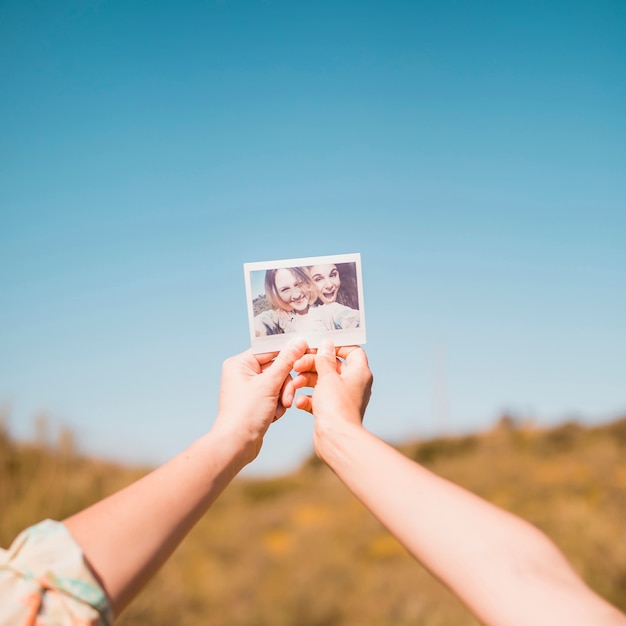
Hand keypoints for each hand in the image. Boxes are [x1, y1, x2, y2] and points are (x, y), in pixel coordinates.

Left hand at [213, 338, 307, 462]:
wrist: (236, 445)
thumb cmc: (246, 413)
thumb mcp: (269, 384)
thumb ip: (286, 361)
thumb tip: (299, 342)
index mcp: (240, 363)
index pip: (270, 350)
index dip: (287, 354)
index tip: (304, 356)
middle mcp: (243, 373)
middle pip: (277, 368)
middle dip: (285, 384)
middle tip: (286, 397)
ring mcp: (250, 388)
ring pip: (279, 383)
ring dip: (283, 396)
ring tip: (278, 409)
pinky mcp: (256, 401)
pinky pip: (275, 395)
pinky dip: (278, 405)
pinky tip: (272, 415)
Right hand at [288, 340, 372, 458]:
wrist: (336, 439)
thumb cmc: (336, 406)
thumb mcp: (328, 376)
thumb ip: (325, 359)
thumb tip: (327, 344)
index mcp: (359, 372)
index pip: (353, 351)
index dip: (337, 347)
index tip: (319, 348)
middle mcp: (353, 384)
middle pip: (332, 366)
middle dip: (312, 365)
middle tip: (297, 365)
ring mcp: (342, 398)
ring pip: (322, 382)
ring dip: (306, 381)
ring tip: (294, 384)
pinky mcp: (332, 411)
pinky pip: (318, 399)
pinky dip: (308, 398)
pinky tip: (299, 402)